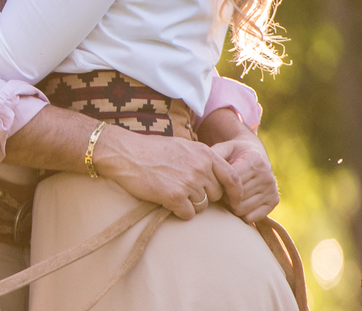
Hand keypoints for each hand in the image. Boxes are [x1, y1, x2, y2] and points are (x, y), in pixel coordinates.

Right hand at [94, 124, 238, 220]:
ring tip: (172, 193)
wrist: (124, 153)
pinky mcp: (174, 196)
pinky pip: (188, 214)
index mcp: (205, 153)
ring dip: (190, 205)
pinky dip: (178, 211)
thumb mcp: (182, 146)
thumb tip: (216, 178)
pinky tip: (166, 201)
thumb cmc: (150, 150)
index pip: (233, 177)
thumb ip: (202, 159)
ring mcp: (188, 182)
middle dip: (204, 197)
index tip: (235, 203)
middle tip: (185, 191)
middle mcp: (200, 167)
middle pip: (216, 195)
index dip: (236, 193)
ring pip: (202, 206)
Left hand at [210, 138, 278, 222]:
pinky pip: (253, 217)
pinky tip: (237, 203)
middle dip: (223, 195)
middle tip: (218, 190)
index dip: (219, 185)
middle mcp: (266, 175)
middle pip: (236, 196)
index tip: (213, 183)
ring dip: (231, 205)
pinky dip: (241, 214)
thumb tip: (202, 169)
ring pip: (242, 208)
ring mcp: (272, 189)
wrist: (254, 153)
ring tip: (227, 195)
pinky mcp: (274, 200)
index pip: (232, 181)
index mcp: (254, 160)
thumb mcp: (223, 148)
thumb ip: (213, 156)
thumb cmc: (233, 153)